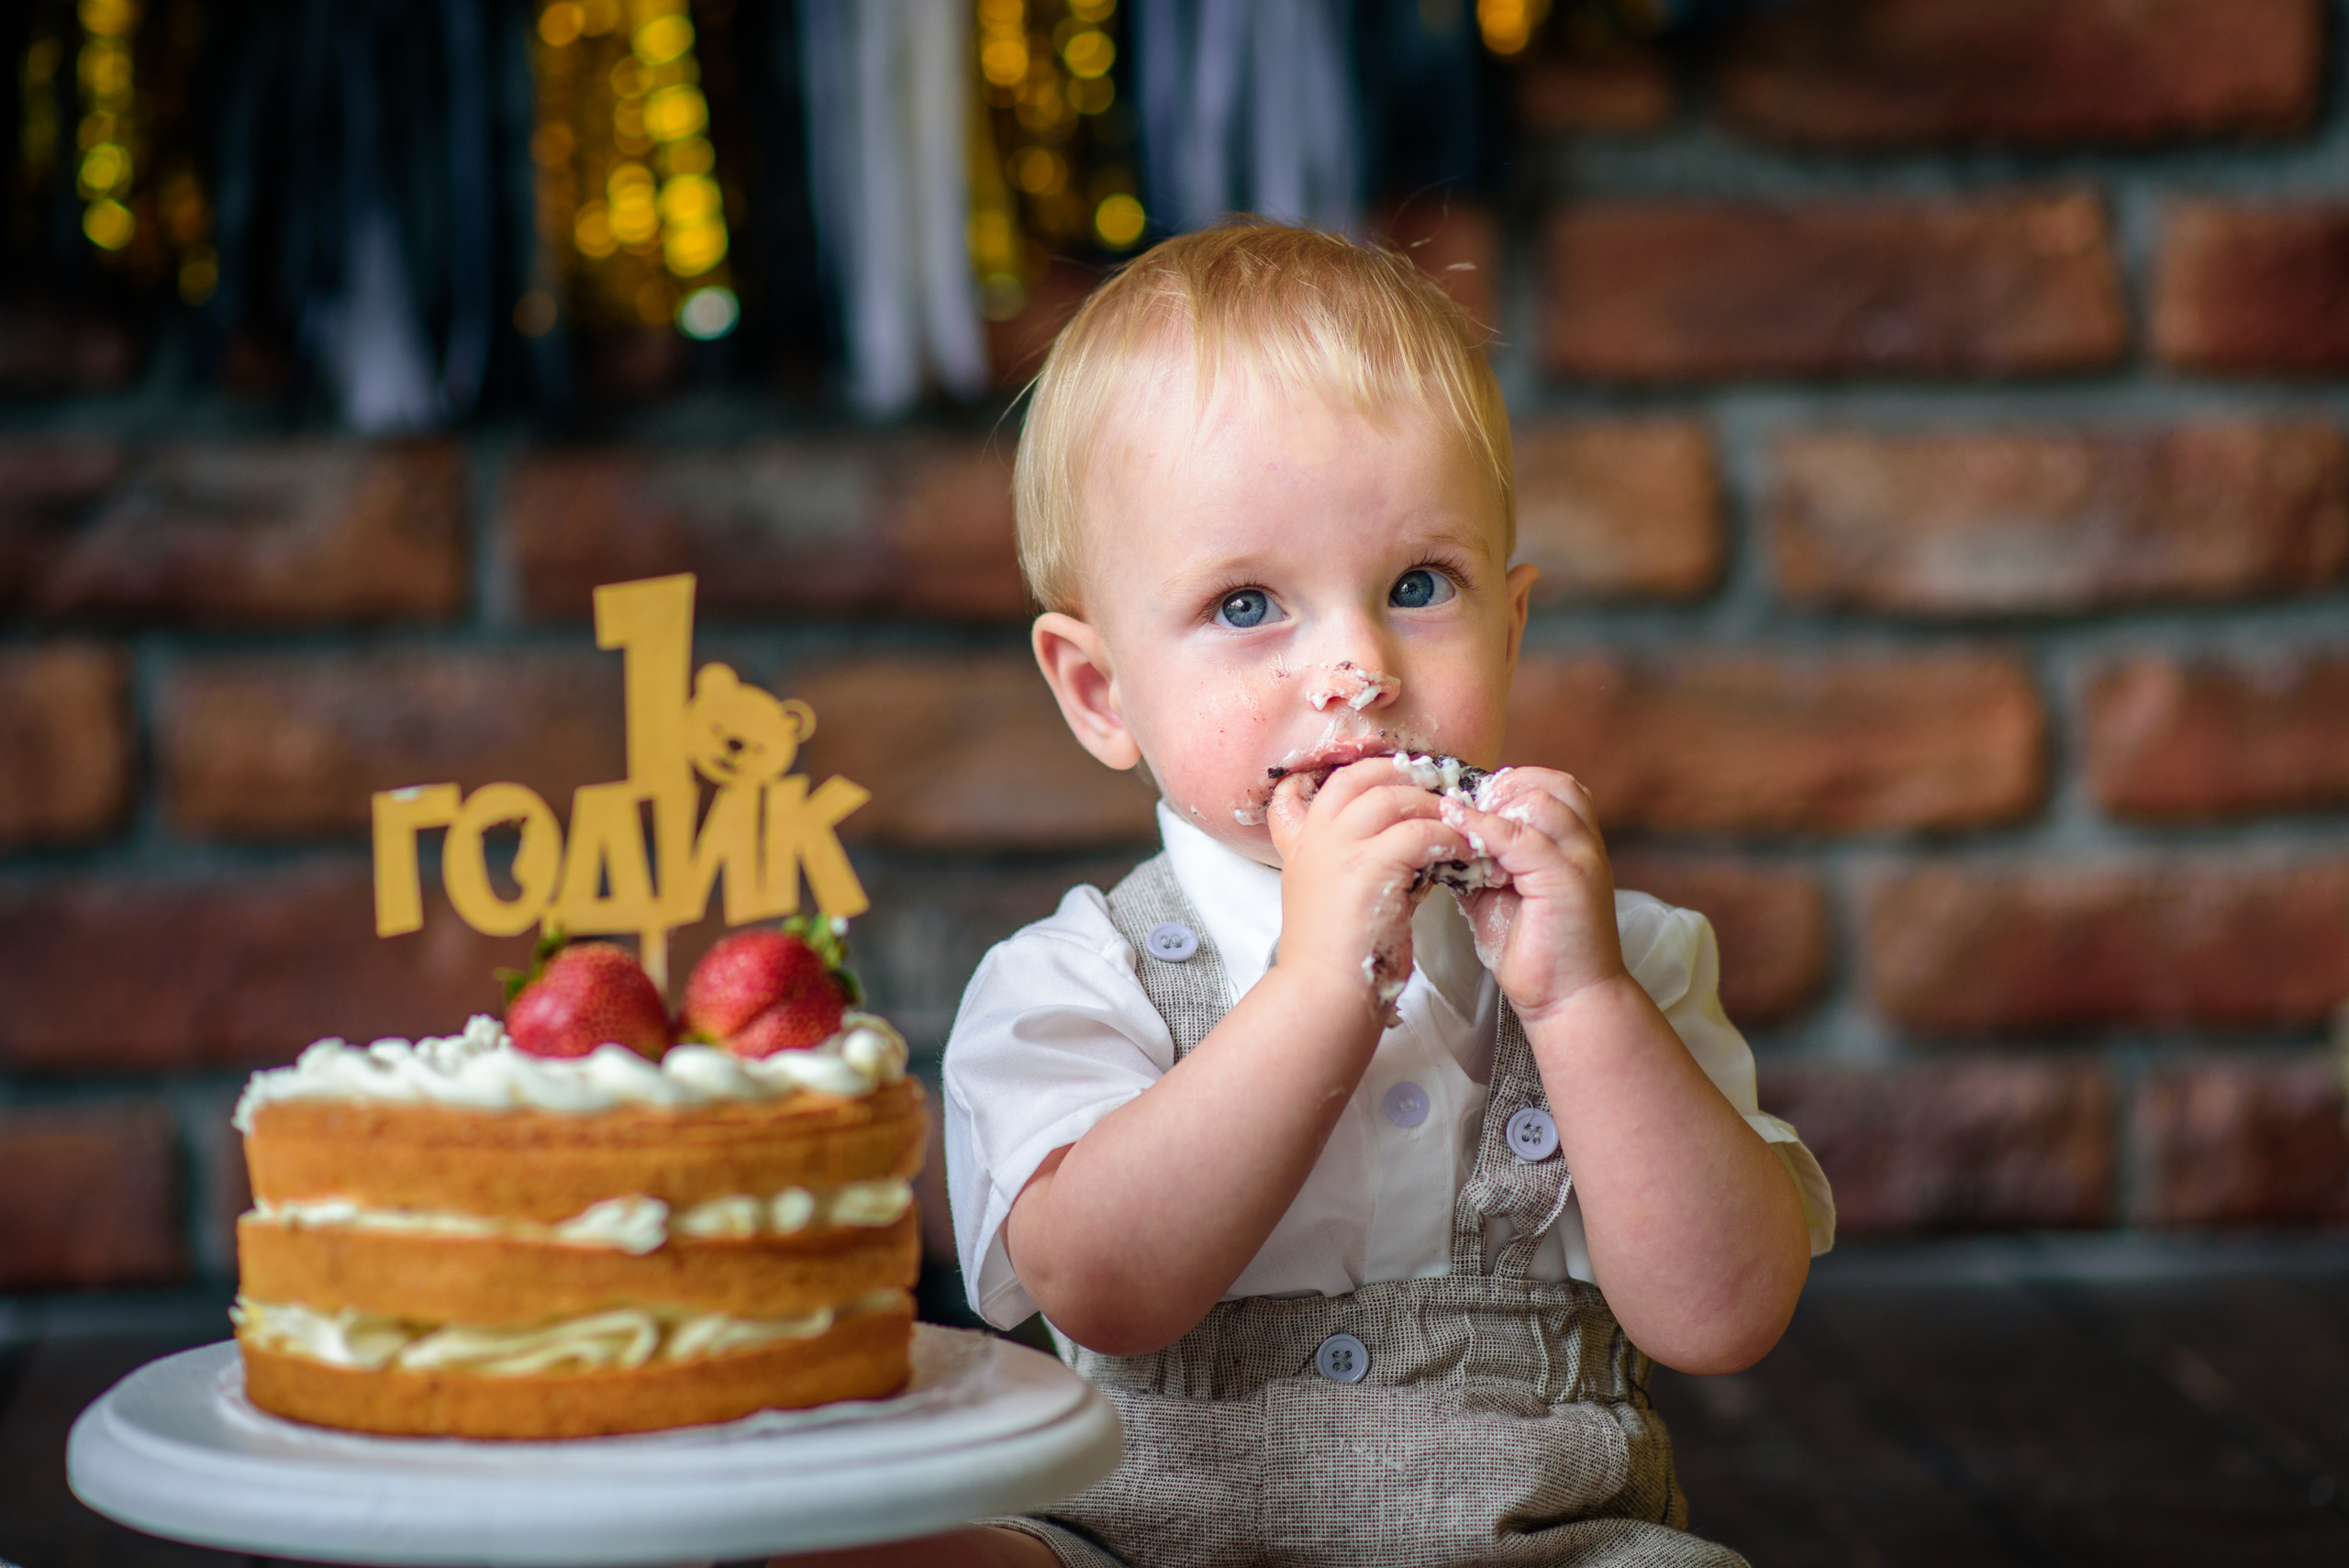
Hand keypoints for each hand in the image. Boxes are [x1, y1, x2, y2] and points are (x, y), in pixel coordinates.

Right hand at [1266, 758, 1472, 1020]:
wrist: (1323, 995)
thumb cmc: (1338, 959)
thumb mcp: (1333, 899)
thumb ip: (1357, 866)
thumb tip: (1408, 849)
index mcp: (1300, 847)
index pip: (1302, 788)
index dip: (1340, 774)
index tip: (1378, 779)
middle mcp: (1314, 839)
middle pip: (1356, 776)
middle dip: (1400, 774)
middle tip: (1435, 786)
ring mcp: (1336, 849)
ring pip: (1391, 796)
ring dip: (1433, 804)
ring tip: (1459, 819)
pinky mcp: (1366, 867)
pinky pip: (1419, 832)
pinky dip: (1448, 836)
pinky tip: (1465, 850)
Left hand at [1443, 768, 1625, 1022]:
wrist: (1566, 999)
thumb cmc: (1534, 949)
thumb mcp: (1496, 892)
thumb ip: (1478, 858)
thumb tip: (1438, 834)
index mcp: (1572, 844)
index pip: (1549, 785)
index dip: (1507, 783)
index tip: (1467, 798)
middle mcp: (1583, 845)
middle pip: (1552, 783)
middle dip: (1503, 785)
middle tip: (1463, 804)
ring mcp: (1580, 860)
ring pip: (1541, 800)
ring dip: (1495, 803)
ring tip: (1460, 817)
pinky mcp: (1567, 881)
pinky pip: (1523, 839)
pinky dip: (1484, 827)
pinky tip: (1455, 826)